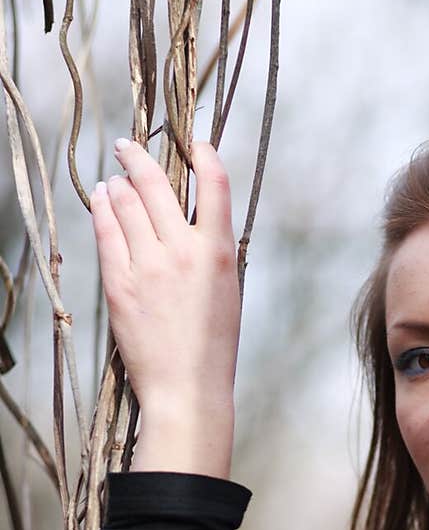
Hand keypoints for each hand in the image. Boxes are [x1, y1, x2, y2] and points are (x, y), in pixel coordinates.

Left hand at [90, 139, 240, 419]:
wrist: (187, 387)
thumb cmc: (212, 342)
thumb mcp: (227, 287)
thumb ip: (212, 247)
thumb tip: (190, 211)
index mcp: (219, 251)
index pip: (214, 183)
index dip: (203, 153)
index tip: (193, 142)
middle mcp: (183, 251)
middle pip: (156, 184)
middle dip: (139, 156)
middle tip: (129, 146)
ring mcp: (148, 266)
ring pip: (126, 202)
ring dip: (119, 183)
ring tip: (114, 178)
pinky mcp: (119, 283)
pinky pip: (106, 232)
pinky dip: (102, 209)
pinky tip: (101, 200)